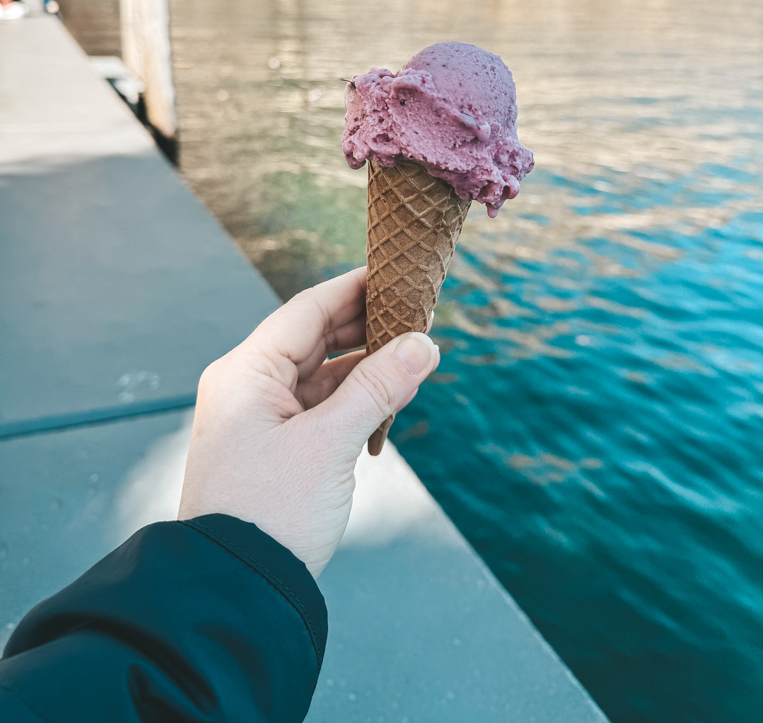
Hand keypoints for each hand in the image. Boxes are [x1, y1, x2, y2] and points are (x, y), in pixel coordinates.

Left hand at [178, 267, 438, 576]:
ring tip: (412, 354)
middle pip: (314, 339)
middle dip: (365, 327)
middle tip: (415, 314)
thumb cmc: (273, 511)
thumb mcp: (330, 444)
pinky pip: (319, 407)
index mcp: (245, 373)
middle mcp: (248, 387)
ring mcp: (260, 418)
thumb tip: (424, 344)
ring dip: (364, 366)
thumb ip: (378, 387)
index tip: (393, 273)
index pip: (306, 311)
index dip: (352, 289)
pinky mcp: (276, 447)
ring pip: (321, 374)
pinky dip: (353, 399)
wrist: (238, 589)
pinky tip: (388, 396)